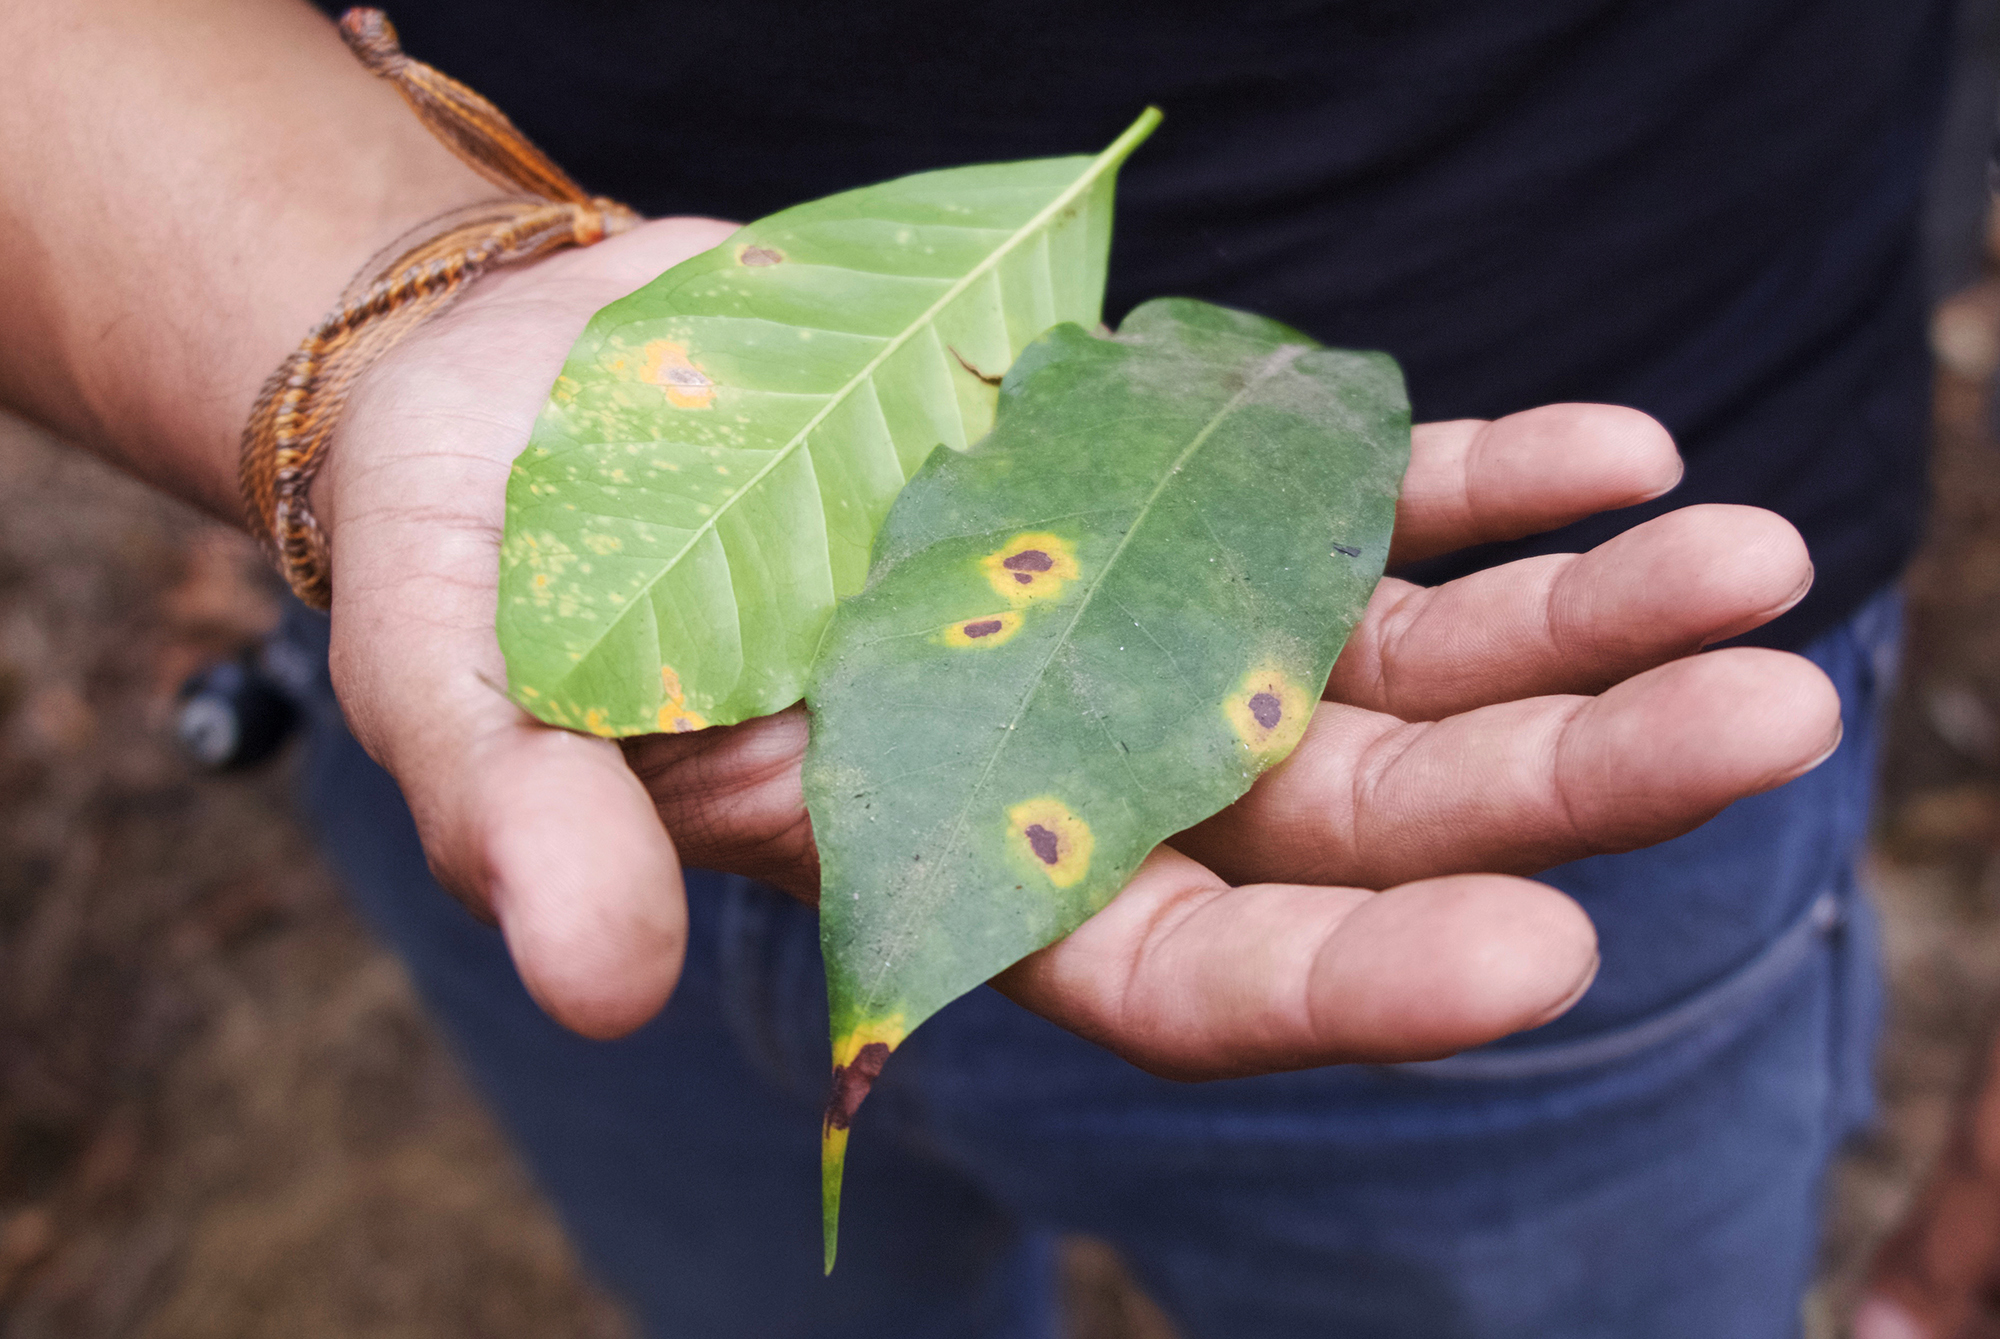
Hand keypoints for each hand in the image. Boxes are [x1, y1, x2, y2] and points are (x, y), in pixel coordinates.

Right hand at [326, 219, 1837, 1075]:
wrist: (529, 396)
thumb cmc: (481, 566)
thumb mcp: (469, 698)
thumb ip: (532, 833)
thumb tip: (591, 982)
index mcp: (937, 866)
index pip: (1173, 974)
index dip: (1346, 985)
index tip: (1543, 958)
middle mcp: (1074, 759)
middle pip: (1353, 816)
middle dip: (1561, 789)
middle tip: (1773, 727)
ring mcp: (1135, 611)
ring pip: (1396, 655)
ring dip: (1580, 625)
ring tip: (1761, 572)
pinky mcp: (1144, 470)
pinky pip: (1346, 487)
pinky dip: (1479, 476)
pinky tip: (1615, 451)